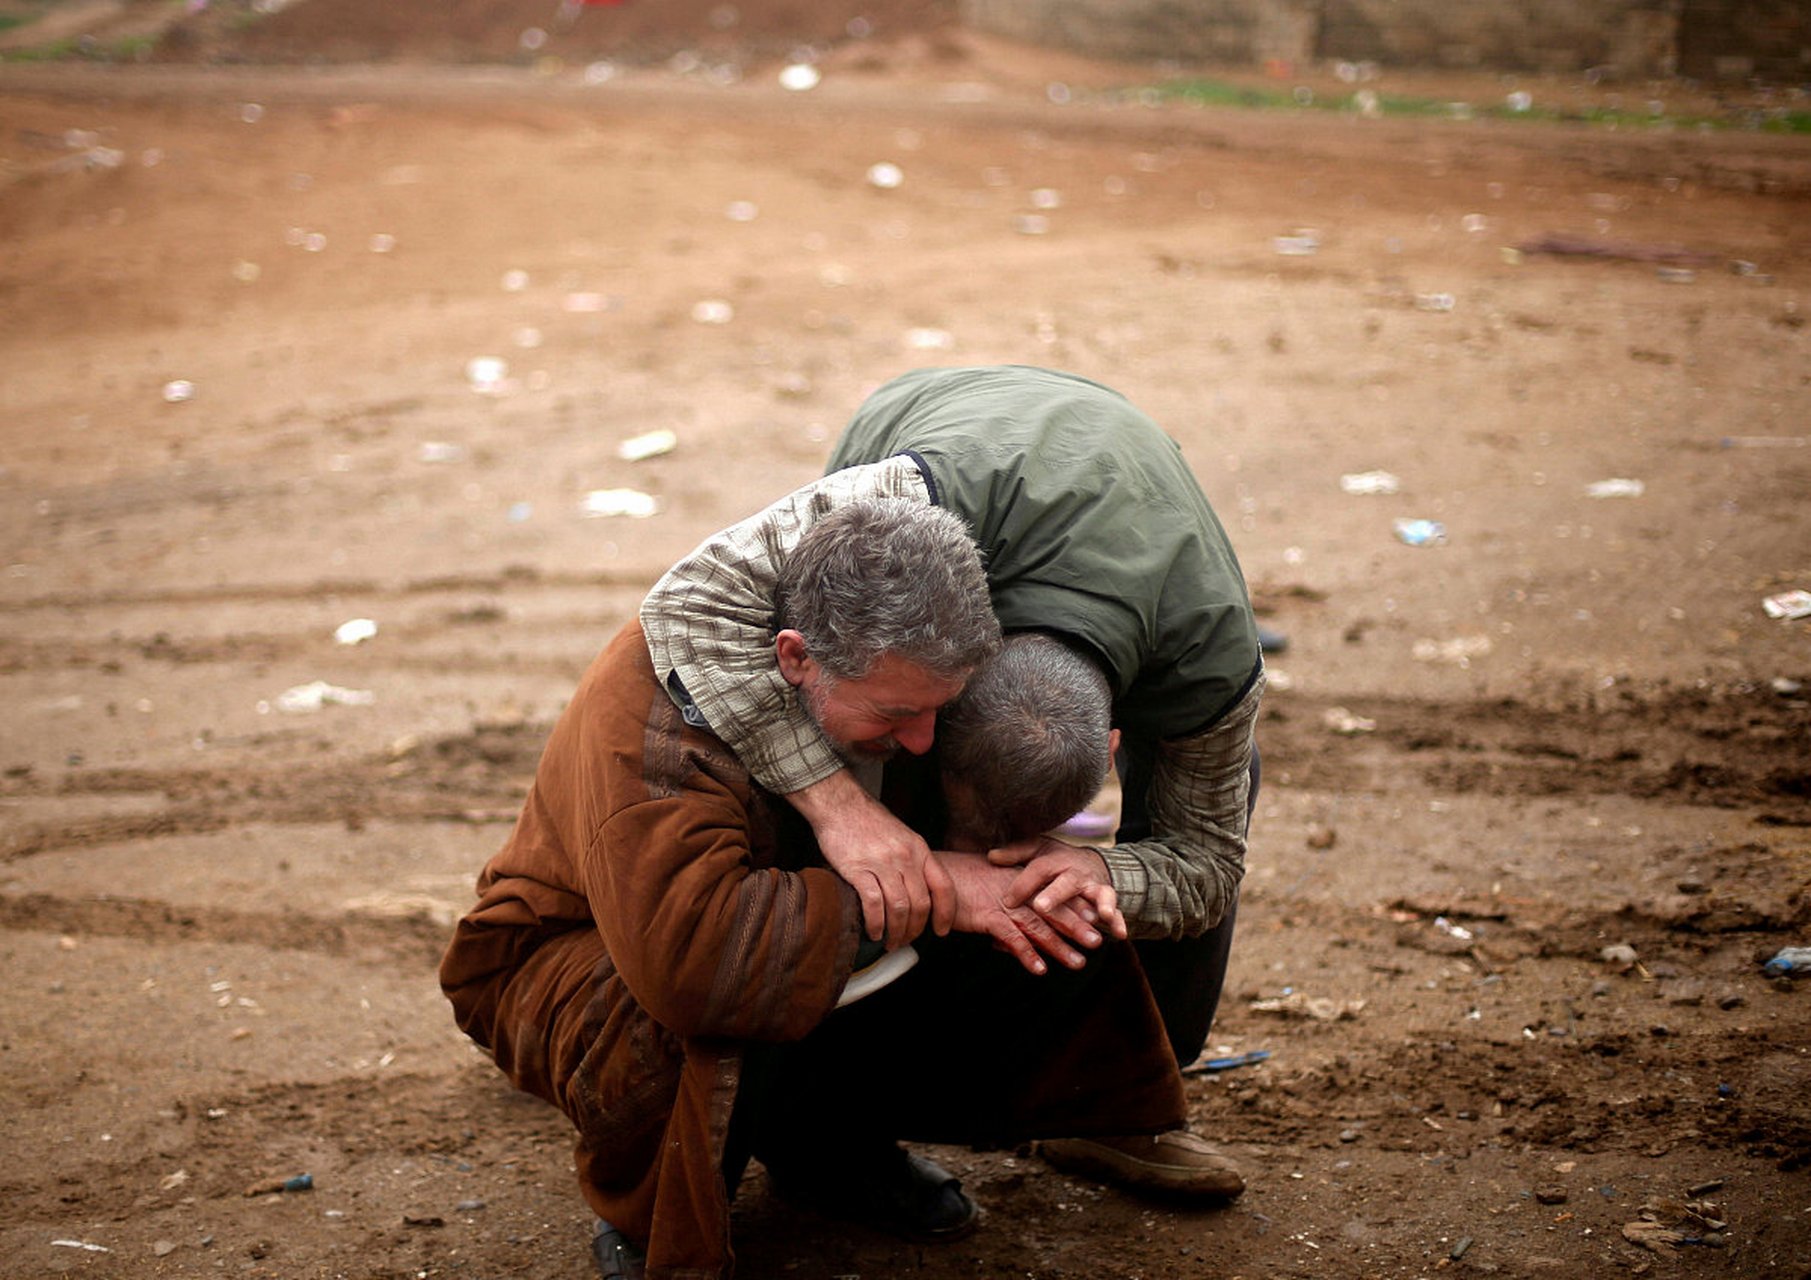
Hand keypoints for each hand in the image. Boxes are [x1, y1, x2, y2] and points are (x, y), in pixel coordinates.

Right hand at [788, 769, 955, 949]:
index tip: (940, 930)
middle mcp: (905, 856)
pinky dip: (876, 923)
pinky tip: (873, 931)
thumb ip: (913, 861)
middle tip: (906, 940)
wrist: (840, 803)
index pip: (944, 886)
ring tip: (890, 942)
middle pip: (921, 904)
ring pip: (899, 908)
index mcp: (919, 849)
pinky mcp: (858, 868)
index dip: (946, 913)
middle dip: (915, 929)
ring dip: (896, 931)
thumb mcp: (902, 836)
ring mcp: (882, 862)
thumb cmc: (869, 820)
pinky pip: (874, 903)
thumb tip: (918, 892)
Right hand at [937, 852, 1101, 974]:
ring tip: (1079, 962)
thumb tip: (1008, 931)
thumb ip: (1001, 904)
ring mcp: (1002, 905)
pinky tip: (1040, 969)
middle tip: (1099, 941)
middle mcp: (1015, 893)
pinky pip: (1012, 938)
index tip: (1095, 917)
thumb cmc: (955, 879)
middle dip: (1077, 927)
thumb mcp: (984, 885)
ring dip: (1060, 946)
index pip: (1050, 895)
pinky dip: (1027, 954)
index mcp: (1017, 882)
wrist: (931, 874)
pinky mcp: (987, 917)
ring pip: (1039, 928)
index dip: (1074, 905)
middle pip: (1052, 912)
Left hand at [988, 837, 1126, 940]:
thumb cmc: (1057, 861)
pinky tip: (1120, 934)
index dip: (1022, 885)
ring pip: (1099, 895)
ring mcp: (1095, 886)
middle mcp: (1076, 873)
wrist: (1091, 864)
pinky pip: (1117, 911)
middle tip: (1041, 907)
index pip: (1037, 871)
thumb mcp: (1036, 851)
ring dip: (1100, 905)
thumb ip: (1015, 854)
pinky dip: (1119, 921)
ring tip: (1101, 916)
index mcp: (1055, 860)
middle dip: (1056, 894)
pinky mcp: (1109, 900)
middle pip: (1067, 882)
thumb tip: (991, 856)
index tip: (1007, 902)